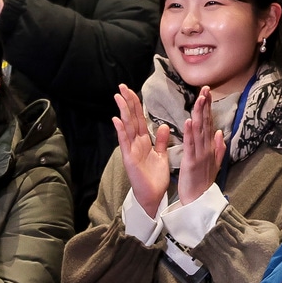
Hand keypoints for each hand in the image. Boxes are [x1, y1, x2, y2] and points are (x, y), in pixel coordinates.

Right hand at [112, 84, 169, 217]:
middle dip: (127, 102)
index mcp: (144, 141)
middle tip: (121, 87)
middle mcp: (135, 143)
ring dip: (122, 112)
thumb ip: (162, 141)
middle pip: (131, 119)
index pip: (139, 118)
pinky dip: (121, 131)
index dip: (136, 104)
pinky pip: (125, 142)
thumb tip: (165, 126)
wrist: (153, 196)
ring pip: (126, 127)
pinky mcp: (129, 159)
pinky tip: (117, 120)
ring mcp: (131, 150)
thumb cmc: (156, 178)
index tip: (131, 90)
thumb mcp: (162, 155)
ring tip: (118, 97)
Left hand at [178, 86, 223, 204]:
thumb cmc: (203, 183)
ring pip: (200, 131)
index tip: (207, 93)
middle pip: (206, 123)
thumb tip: (221, 132)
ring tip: (199, 99)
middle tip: (205, 88)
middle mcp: (207, 148)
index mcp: (210, 148)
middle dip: (206, 105)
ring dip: (200, 114)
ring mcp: (200, 155)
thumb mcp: (214, 164)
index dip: (208, 108)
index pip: (209, 124)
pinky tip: (189, 121)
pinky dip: (190, 133)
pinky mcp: (191, 162)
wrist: (199, 201)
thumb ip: (218, 148)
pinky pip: (190, 145)